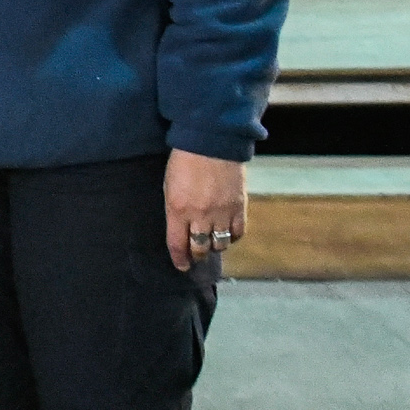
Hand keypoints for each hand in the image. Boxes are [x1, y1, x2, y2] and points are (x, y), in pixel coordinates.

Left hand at [164, 149, 247, 271]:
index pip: (177, 244)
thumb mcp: (169, 187)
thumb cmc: (184, 162)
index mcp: (177, 210)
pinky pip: (238, 232)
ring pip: (220, 244)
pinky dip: (233, 237)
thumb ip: (175, 211)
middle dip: (196, 255)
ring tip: (211, 244)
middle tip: (195, 255)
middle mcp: (200, 215)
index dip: (179, 259)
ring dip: (214, 246)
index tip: (181, 267)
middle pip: (200, 248)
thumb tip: (181, 231)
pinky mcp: (240, 206)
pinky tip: (228, 234)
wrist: (212, 143)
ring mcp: (222, 212)